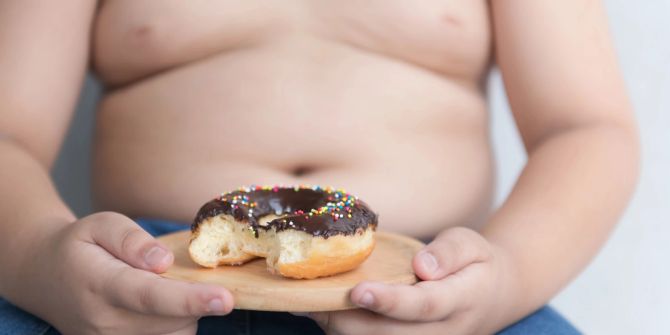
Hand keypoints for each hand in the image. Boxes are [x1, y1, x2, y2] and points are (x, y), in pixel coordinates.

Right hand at [16, 212, 233, 334]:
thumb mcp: (101, 224)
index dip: (190, 300)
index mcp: (100, 283)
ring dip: (184, 314)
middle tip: (172, 275)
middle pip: (173, 320)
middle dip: (192, 299)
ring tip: (160, 290)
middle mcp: (104, 322)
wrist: (43, 277)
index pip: (151, 296)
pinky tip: (161, 310)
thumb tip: (163, 261)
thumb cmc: (80, 246)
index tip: (225, 299)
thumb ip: (132, 239)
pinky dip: (174, 326)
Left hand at [308, 227, 518, 334]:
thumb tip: (422, 266)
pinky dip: (348, 333)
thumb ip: (450, 252)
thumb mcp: (472, 243)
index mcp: (464, 300)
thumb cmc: (478, 263)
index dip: (391, 302)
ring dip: (342, 330)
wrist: (496, 295)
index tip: (359, 290)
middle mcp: (446, 332)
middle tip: (310, 300)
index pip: (425, 306)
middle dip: (348, 320)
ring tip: (307, 306)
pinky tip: (324, 314)